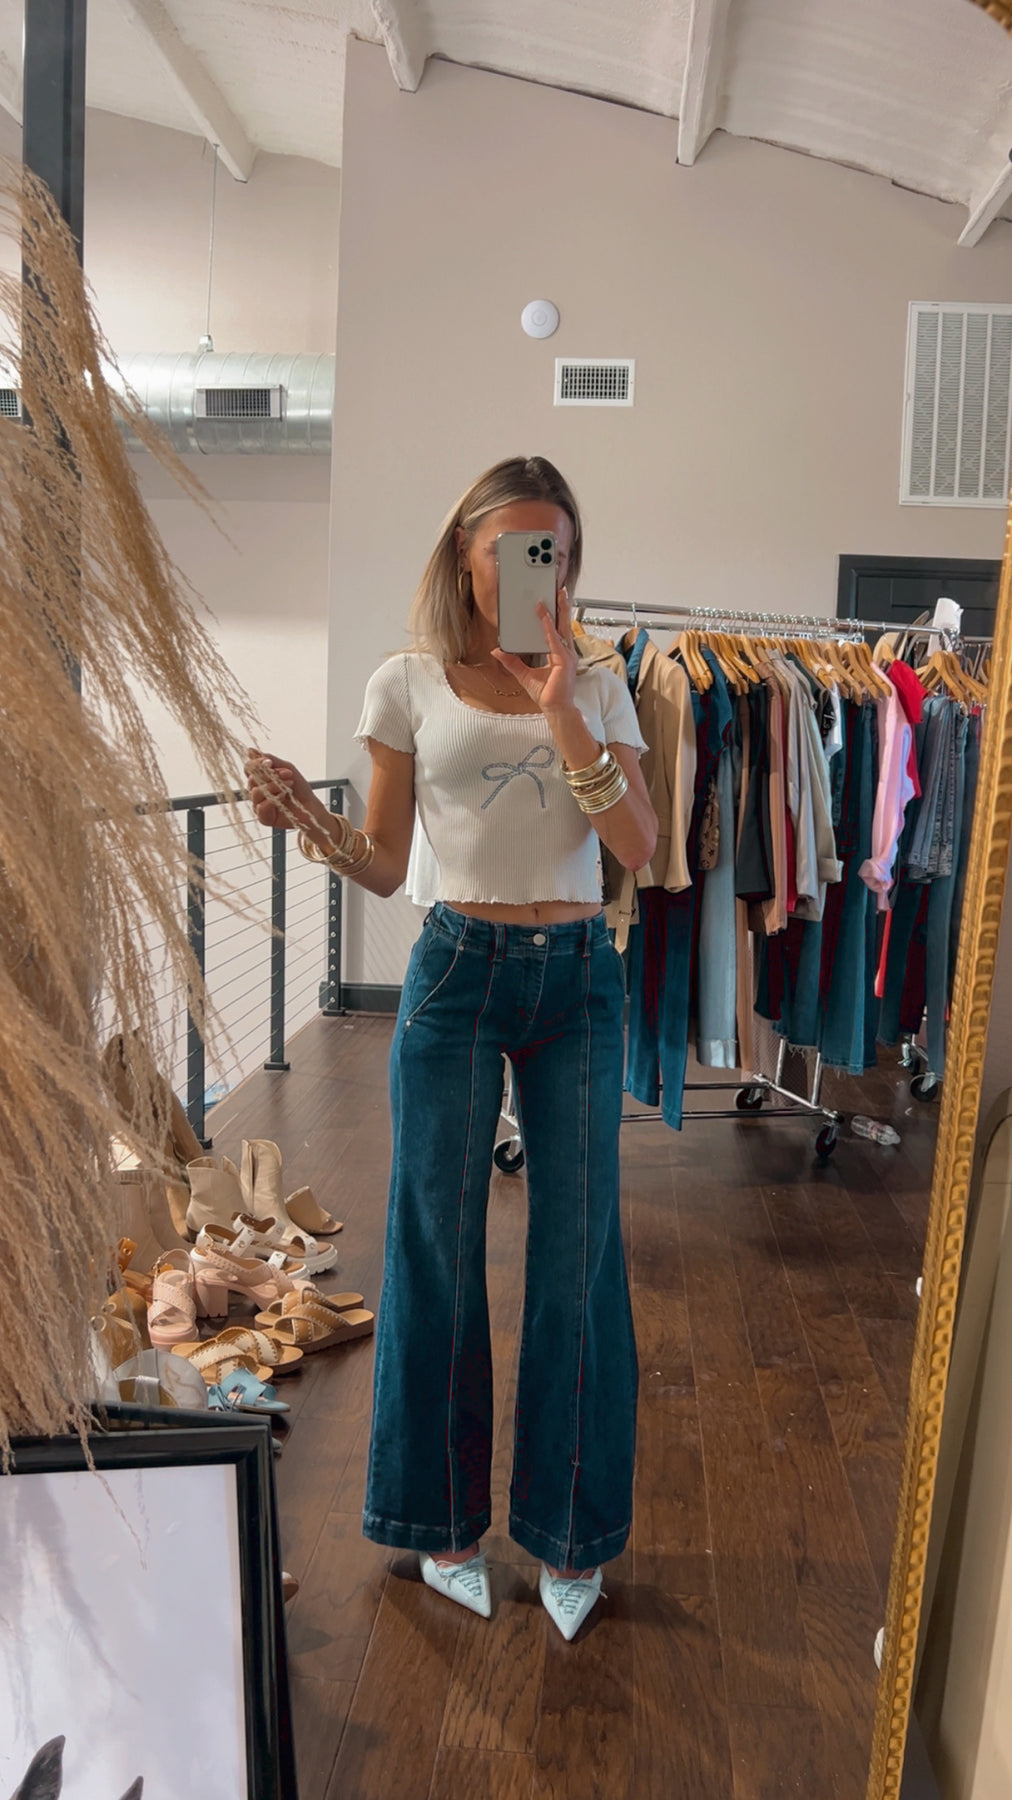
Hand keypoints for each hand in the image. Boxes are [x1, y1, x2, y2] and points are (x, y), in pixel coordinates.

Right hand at [244, 749, 321, 831]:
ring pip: (256, 792)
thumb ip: (269, 760)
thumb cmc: (299, 788)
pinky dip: (273, 800)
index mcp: (260, 780)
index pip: (249, 769)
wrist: (312, 806)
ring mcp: (259, 806)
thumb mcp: (287, 768)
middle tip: (288, 774)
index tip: (269, 762)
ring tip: (289, 786)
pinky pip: (260, 807)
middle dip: (270, 775)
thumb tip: (250, 751)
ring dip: (274, 786)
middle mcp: (257, 792)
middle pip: (251, 780)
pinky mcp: (264, 818)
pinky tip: (283, 797)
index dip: (256, 764)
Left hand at [491, 587, 577, 715]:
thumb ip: (511, 661)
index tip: (552, 602)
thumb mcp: (523, 674)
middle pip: (563, 624)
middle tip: (559, 591)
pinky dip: (549, 627)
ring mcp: (567, 656)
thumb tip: (497, 651)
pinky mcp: (563, 661)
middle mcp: (565, 652)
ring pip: (562, 628)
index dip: (555, 616)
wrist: (555, 709)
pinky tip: (544, 616)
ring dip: (559, 611)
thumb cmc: (546, 694)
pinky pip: (554, 640)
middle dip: (562, 607)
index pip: (557, 630)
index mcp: (559, 654)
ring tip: (557, 596)